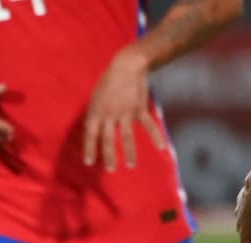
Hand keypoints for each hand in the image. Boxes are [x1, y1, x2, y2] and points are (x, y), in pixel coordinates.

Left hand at [83, 46, 164, 170]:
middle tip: (110, 170)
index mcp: (97, 110)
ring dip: (129, 152)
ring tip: (130, 166)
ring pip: (127, 136)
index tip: (89, 162)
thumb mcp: (97, 95)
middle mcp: (110, 113)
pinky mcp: (139, 110)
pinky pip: (148, 126)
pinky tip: (161, 147)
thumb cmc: (110, 79)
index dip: (89, 148)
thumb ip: (97, 112)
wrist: (126, 65)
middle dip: (108, 155)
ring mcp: (125, 112)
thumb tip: (95, 127)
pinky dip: (155, 136)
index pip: (91, 133)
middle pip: (108, 139)